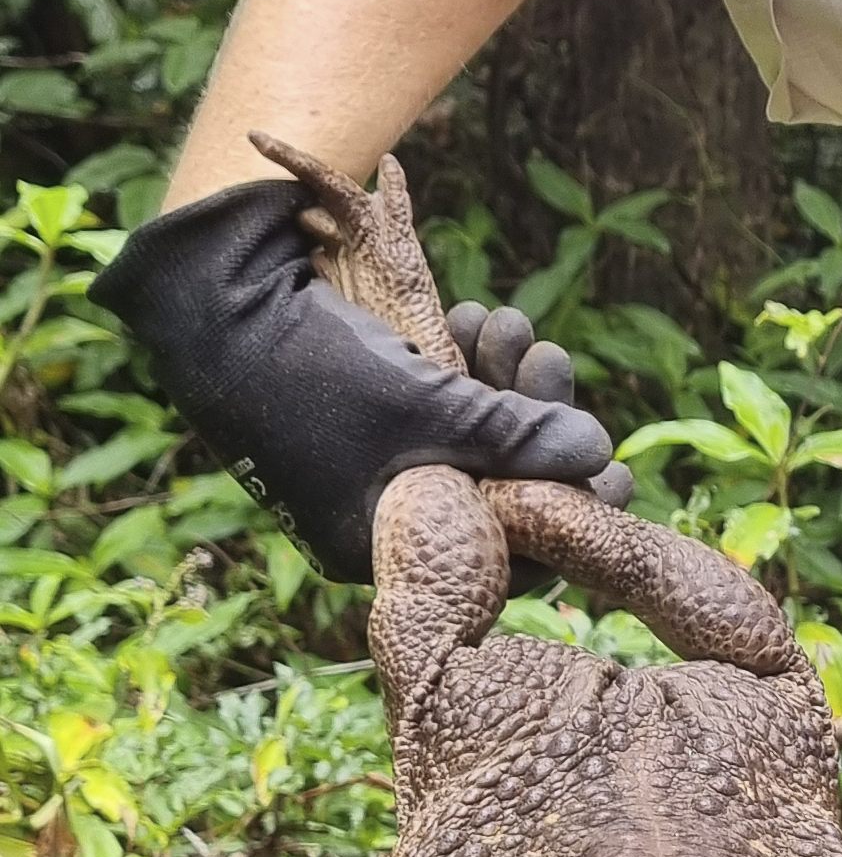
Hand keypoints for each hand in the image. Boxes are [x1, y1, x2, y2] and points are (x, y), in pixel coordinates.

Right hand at [90, 176, 623, 582]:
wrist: (208, 302)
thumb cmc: (315, 372)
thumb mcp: (430, 408)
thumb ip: (518, 436)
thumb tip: (600, 455)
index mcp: (387, 548)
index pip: (502, 555)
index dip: (565, 512)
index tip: (617, 475)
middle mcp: (383, 517)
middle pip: (496, 489)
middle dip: (536, 424)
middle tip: (559, 368)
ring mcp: (376, 464)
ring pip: (474, 439)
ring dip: (507, 381)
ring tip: (516, 325)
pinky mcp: (373, 414)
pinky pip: (443, 407)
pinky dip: (468, 366)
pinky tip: (482, 319)